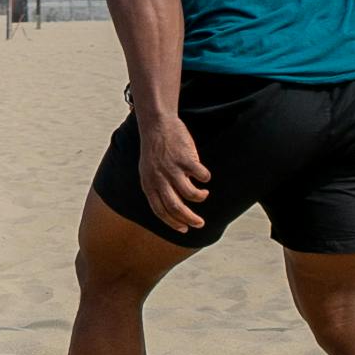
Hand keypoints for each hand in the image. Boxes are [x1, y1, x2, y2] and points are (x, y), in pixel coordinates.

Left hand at [134, 112, 211, 232]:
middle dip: (189, 219)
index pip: (160, 210)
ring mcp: (172, 168)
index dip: (172, 222)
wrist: (157, 125)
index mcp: (148, 184)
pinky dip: (205, 179)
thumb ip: (157, 187)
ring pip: (190, 194)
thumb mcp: (148, 171)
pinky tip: (204, 176)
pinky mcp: (185, 158)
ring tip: (203, 194)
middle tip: (200, 223)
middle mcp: (159, 178)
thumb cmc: (155, 150)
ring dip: (199, 197)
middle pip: (176, 207)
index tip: (184, 229)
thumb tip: (173, 208)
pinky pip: (201, 176)